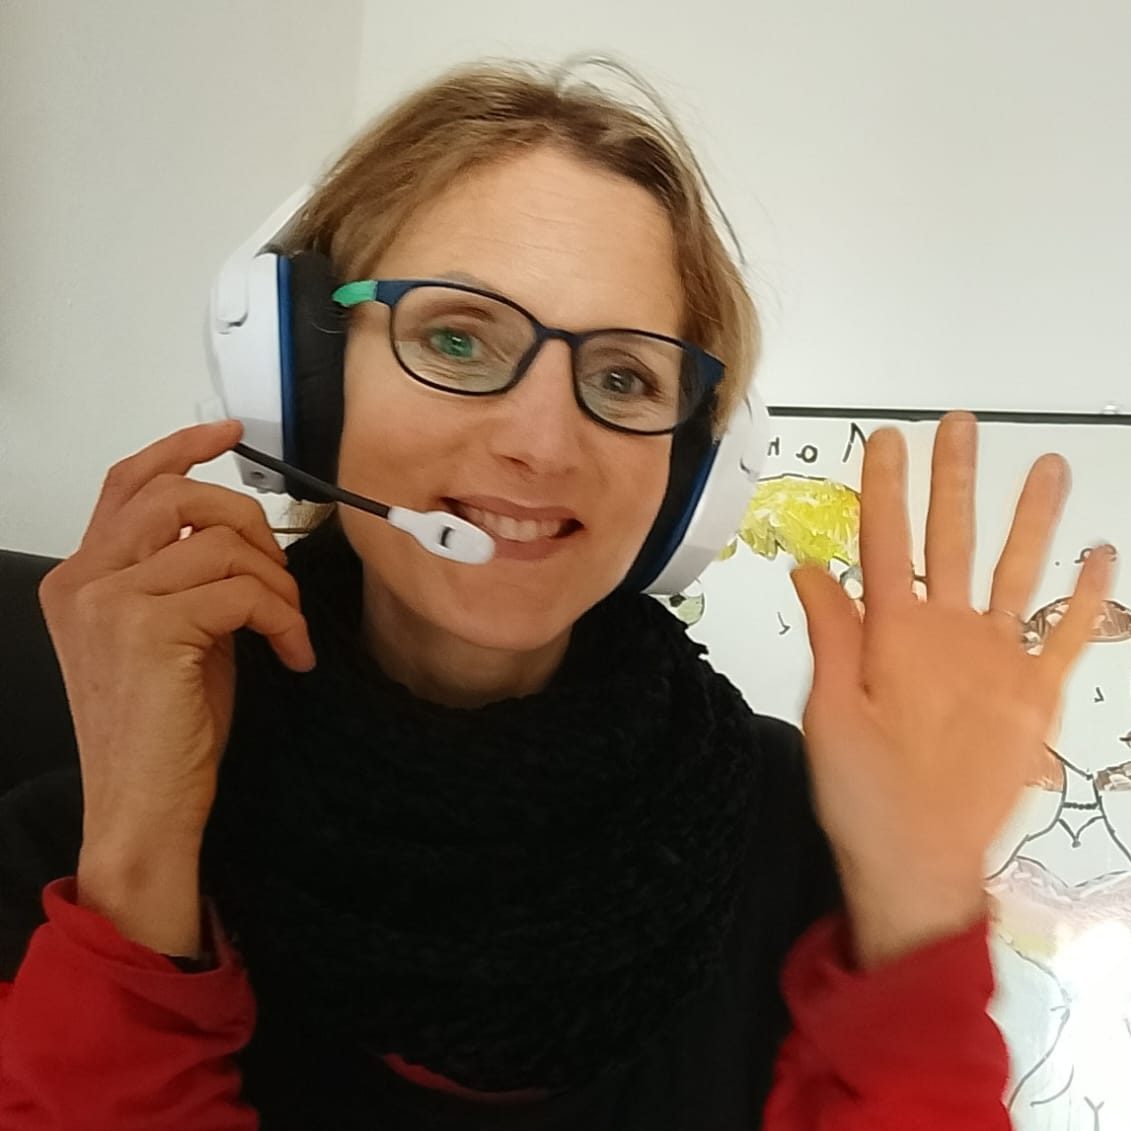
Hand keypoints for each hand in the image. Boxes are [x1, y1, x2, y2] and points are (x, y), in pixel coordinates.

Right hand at [38, 420, 315, 952]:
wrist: (142, 809)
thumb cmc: (163, 731)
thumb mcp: (175, 639)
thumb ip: (188, 580)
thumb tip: (243, 541)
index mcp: (81, 579)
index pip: (128, 484)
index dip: (182, 447)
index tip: (231, 433)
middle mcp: (84, 580)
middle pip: (177, 494)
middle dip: (250, 522)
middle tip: (278, 574)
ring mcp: (109, 601)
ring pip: (219, 541)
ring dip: (275, 581)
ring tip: (287, 628)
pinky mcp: (147, 628)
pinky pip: (242, 590)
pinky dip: (282, 617)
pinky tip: (292, 653)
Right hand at [790, 412, 1113, 967]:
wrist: (923, 864)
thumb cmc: (864, 791)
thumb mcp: (827, 711)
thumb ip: (830, 633)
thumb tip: (814, 568)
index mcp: (895, 635)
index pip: (885, 541)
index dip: (885, 487)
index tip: (889, 439)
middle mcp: (953, 634)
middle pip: (953, 541)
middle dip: (955, 479)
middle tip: (962, 425)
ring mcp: (1002, 663)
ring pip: (1020, 572)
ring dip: (1034, 517)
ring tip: (1050, 467)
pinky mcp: (1036, 697)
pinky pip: (1068, 635)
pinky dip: (1087, 595)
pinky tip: (1099, 556)